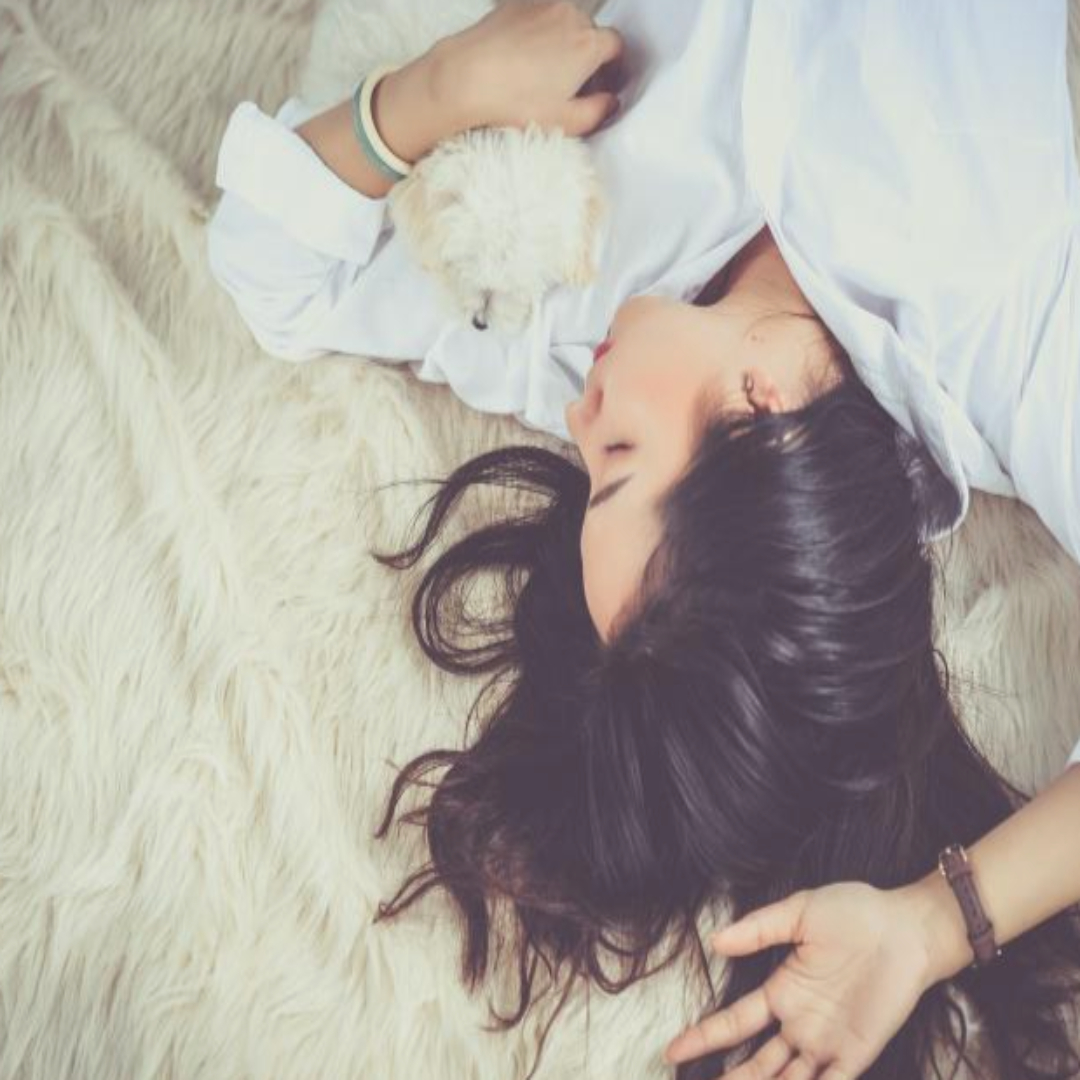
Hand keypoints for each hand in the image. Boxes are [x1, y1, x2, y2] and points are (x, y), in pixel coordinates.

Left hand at [431, 0, 625, 137]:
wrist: (466, 77)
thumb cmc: (514, 101)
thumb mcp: (565, 121)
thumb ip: (598, 111)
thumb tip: (610, 102)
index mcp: (588, 45)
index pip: (616, 45)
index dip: (611, 64)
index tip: (601, 79)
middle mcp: (569, 16)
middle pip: (590, 31)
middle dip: (584, 53)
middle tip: (566, 81)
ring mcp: (542, 5)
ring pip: (564, 20)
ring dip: (560, 39)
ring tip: (540, 69)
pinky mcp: (516, 3)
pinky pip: (538, 14)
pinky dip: (536, 30)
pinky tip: (521, 54)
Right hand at [664, 883, 947, 1079]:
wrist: (907, 928)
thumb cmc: (854, 913)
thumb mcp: (799, 912)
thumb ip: (759, 929)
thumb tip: (716, 941)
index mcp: (782, 991)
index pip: (736, 1022)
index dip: (704, 1037)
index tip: (672, 1050)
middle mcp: (799, 1023)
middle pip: (757, 1062)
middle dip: (730, 1079)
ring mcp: (827, 1042)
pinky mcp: (858, 1053)